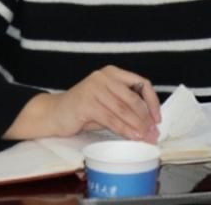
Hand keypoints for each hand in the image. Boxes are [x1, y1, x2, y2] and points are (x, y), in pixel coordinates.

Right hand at [5, 65, 160, 141]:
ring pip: (123, 109)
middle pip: (133, 98)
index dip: (152, 101)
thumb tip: (149, 124)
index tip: (157, 118)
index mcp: (113, 73)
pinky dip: (124, 129)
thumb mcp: (108, 104)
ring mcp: (94, 87)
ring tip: (145, 138)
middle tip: (153, 133)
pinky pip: (111, 118)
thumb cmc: (83, 110)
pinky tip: (131, 137)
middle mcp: (104, 76)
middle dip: (146, 118)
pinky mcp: (86, 102)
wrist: (54, 114)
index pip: (141, 83)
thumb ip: (125, 107)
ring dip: (137, 126)